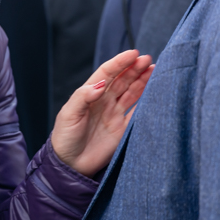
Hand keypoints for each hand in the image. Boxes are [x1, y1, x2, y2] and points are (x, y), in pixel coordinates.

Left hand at [51, 50, 152, 176]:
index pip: (107, 73)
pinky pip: (137, 112)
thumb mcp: (68, 114)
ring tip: (154, 69)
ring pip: (132, 92)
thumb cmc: (65, 137)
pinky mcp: (123, 129)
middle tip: (147, 59)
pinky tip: (155, 91)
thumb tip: (101, 84)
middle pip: (123, 80)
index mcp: (90, 94)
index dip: (120, 63)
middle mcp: (104, 101)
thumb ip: (83, 97)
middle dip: (135, 68)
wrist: (70, 164)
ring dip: (142, 80)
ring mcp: (115, 114)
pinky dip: (146, 102)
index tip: (133, 54)